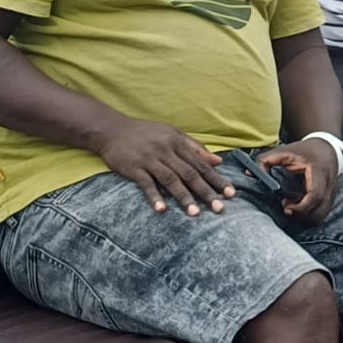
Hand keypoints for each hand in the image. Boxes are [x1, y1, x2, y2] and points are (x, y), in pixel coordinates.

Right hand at [92, 117, 234, 215]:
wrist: (112, 129)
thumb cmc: (145, 133)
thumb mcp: (172, 134)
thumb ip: (195, 147)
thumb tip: (217, 161)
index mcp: (178, 142)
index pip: (201, 163)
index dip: (216, 179)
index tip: (230, 193)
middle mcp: (166, 150)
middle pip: (189, 173)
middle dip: (206, 191)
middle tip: (219, 208)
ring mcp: (150, 159)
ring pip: (171, 180)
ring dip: (184, 197)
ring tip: (195, 213)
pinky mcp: (133, 168)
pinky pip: (146, 183)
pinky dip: (154, 196)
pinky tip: (161, 209)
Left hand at [262, 139, 338, 224]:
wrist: (326, 147)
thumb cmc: (304, 150)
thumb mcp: (283, 151)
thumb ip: (265, 160)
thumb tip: (250, 173)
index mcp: (318, 171)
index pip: (315, 195)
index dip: (301, 207)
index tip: (285, 208)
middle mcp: (329, 183)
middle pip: (319, 210)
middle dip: (301, 215)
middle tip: (286, 209)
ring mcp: (333, 192)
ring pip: (322, 215)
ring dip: (306, 217)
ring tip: (293, 207)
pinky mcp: (332, 198)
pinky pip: (322, 214)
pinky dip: (310, 215)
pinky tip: (300, 207)